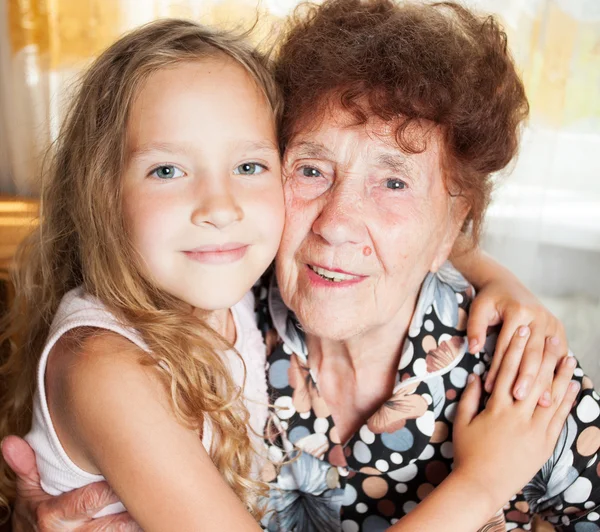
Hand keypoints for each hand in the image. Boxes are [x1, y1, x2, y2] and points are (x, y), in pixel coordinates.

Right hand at [1, 436, 140, 530]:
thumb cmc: (39, 508)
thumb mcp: (29, 489)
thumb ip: (25, 466)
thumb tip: (10, 442)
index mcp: (53, 516)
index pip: (86, 501)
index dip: (107, 489)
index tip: (127, 471)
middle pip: (109, 525)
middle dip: (130, 508)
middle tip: (152, 488)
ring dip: (137, 522)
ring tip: (158, 504)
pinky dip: (136, 529)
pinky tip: (149, 517)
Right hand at [452, 327, 578, 511]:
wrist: (482, 484)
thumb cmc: (468, 452)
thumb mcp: (462, 422)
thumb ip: (469, 397)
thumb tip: (477, 375)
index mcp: (497, 407)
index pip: (508, 370)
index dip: (515, 349)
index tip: (521, 331)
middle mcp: (518, 415)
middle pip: (534, 378)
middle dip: (543, 355)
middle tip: (552, 336)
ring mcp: (535, 430)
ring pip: (551, 396)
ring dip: (562, 374)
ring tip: (569, 356)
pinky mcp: (545, 443)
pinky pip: (560, 418)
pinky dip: (568, 401)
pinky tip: (573, 386)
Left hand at [466, 274, 566, 401]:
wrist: (506, 284)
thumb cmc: (489, 299)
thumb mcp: (478, 308)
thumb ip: (475, 328)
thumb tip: (474, 350)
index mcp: (518, 311)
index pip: (506, 346)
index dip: (498, 368)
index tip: (491, 388)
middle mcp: (538, 317)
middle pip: (531, 353)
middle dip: (525, 378)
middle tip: (517, 398)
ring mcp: (551, 322)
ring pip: (547, 356)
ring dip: (543, 380)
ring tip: (538, 401)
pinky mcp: (557, 328)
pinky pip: (559, 353)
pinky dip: (555, 372)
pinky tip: (551, 389)